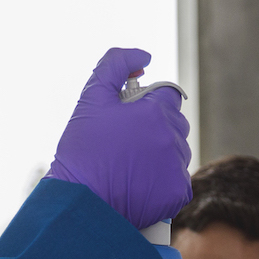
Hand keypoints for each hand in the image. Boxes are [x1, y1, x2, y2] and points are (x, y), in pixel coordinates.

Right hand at [47, 48, 192, 230]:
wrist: (80, 202)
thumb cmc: (82, 152)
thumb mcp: (91, 99)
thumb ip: (115, 66)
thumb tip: (144, 56)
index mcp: (155, 112)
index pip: (169, 95)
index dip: (151, 103)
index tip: (134, 117)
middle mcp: (172, 138)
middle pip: (176, 124)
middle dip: (157, 129)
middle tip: (127, 144)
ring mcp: (177, 167)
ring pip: (177, 152)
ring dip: (161, 155)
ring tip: (130, 167)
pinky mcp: (177, 193)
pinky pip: (178, 180)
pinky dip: (163, 182)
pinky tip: (139, 185)